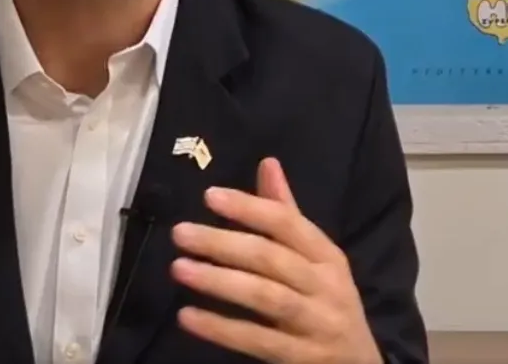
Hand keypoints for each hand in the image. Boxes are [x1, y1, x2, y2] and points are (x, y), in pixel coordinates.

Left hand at [170, 157, 381, 363]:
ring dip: (220, 281)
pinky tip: (188, 316)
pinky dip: (222, 329)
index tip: (210, 196)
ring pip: (265, 297)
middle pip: (272, 259)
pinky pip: (259, 341)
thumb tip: (268, 163)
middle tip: (181, 233)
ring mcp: (317, 324)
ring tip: (179, 268)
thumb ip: (287, 215)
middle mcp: (326, 286)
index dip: (250, 208)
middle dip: (224, 243)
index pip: (288, 224)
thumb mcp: (317, 261)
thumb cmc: (328, 304)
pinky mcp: (302, 358)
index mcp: (328, 256)